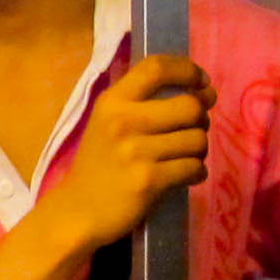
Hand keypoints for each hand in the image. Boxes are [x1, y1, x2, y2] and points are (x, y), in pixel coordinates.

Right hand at [44, 53, 211, 251]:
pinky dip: (197, 172)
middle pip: (190, 105)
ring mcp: (136, 152)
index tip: (202, 84)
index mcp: (112, 101)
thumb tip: (200, 93)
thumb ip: (142, 103)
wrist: (77, 212)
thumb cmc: (98, 165)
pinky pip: (194, 167)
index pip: (157, 68)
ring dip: (199, 150)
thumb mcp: (107, 122)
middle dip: (202, 119)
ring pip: (197, 139)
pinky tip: (185, 175)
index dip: (188, 71)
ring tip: (185, 157)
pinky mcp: (148, 181)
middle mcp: (123, 121)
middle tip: (193, 129)